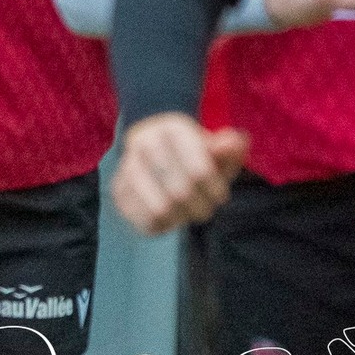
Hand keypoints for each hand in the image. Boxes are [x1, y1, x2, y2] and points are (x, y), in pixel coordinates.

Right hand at [111, 113, 247, 233]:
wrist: (153, 148)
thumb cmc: (195, 155)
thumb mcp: (217, 150)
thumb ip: (231, 149)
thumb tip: (235, 142)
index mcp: (173, 129)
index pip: (199, 173)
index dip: (216, 192)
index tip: (220, 196)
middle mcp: (144, 143)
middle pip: (181, 193)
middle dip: (201, 207)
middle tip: (205, 208)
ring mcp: (126, 166)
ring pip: (160, 210)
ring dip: (182, 218)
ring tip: (187, 212)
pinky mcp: (118, 190)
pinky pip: (145, 221)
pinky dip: (164, 225)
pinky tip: (170, 215)